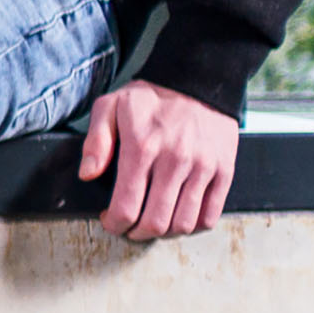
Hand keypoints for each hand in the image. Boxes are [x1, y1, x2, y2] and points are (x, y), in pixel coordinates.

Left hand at [75, 81, 237, 241]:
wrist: (199, 79)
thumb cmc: (151, 96)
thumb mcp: (110, 107)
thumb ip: (95, 142)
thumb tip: (88, 175)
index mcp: (142, 148)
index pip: (127, 207)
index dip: (114, 224)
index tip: (110, 221)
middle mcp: (175, 161)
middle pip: (156, 222)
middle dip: (137, 233)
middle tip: (130, 227)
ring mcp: (204, 167)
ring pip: (184, 223)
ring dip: (165, 232)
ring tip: (154, 221)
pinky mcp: (225, 169)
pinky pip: (211, 215)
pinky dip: (194, 225)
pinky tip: (180, 215)